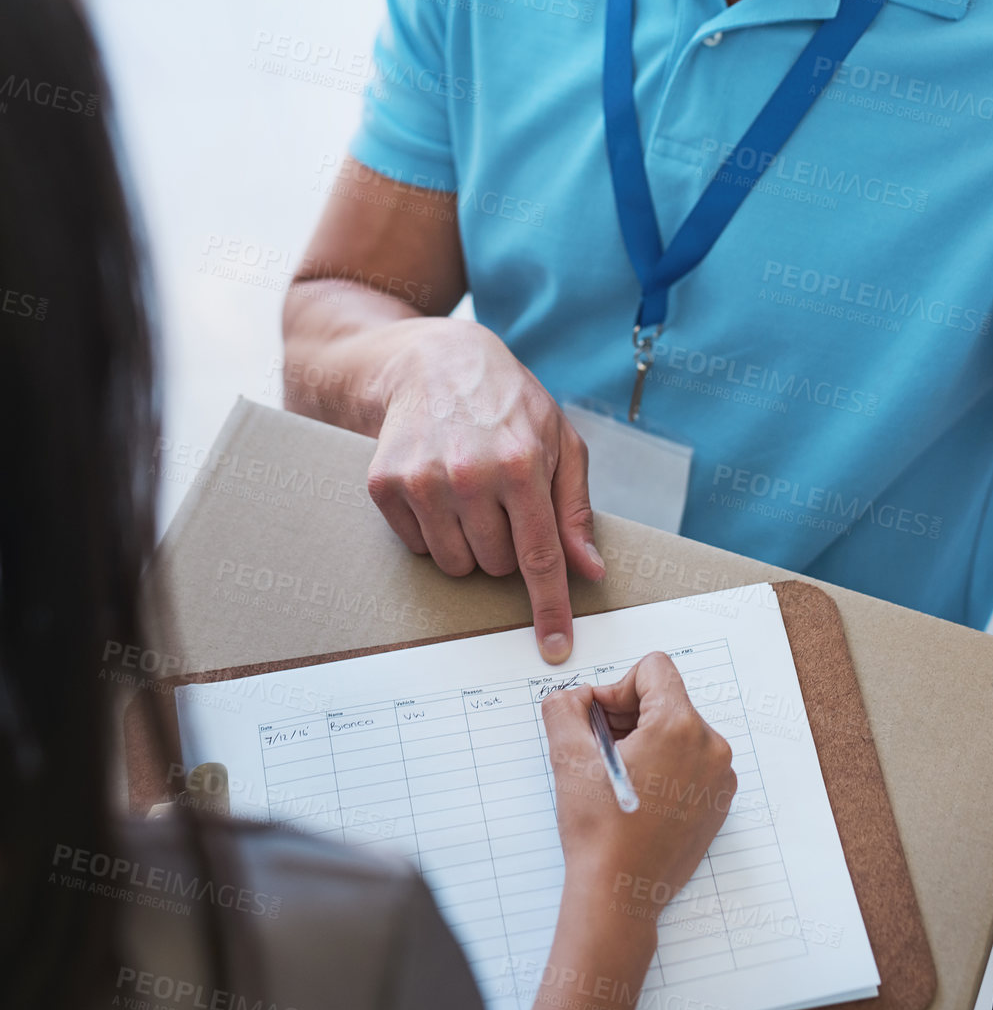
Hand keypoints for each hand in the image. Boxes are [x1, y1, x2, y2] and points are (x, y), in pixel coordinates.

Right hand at [366, 316, 603, 661]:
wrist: (433, 362)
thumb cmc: (507, 403)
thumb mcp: (559, 441)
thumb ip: (574, 510)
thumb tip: (589, 571)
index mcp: (521, 463)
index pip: (540, 556)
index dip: (550, 607)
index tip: (555, 647)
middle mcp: (469, 474)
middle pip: (497, 566)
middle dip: (507, 546)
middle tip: (503, 502)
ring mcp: (422, 480)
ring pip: (455, 564)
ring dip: (469, 544)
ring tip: (471, 494)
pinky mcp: (385, 484)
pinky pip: (418, 547)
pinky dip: (433, 531)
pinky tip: (439, 488)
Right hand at [541, 652, 735, 915]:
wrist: (619, 895)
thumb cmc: (599, 832)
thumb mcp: (569, 758)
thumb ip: (565, 707)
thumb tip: (574, 696)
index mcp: (680, 727)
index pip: (653, 669)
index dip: (617, 687)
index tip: (599, 722)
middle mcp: (711, 747)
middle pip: (666, 699)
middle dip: (629, 715)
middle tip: (599, 749)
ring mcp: (720, 777)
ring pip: (678, 730)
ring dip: (645, 741)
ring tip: (616, 776)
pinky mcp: (719, 802)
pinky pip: (692, 761)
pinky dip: (664, 766)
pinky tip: (637, 795)